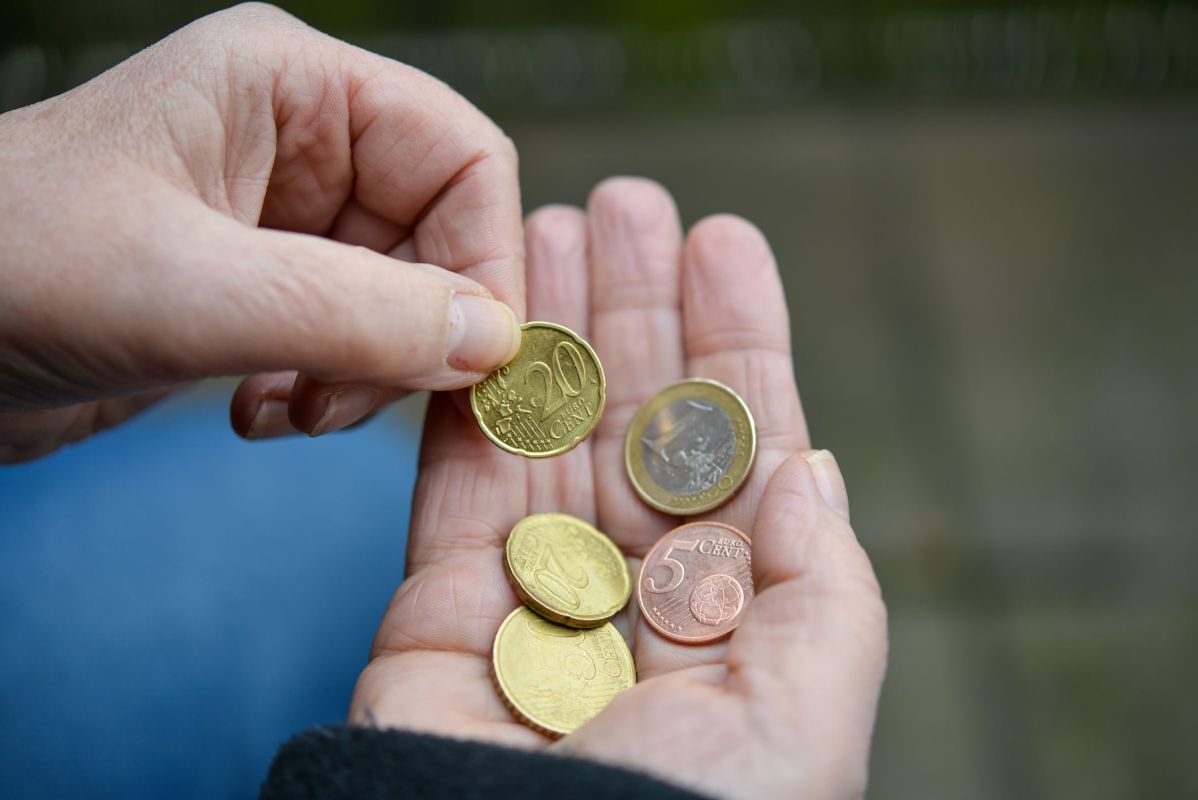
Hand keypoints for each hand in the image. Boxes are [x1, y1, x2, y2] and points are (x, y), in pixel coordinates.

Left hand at [0, 3, 522, 462]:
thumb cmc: (12, 269)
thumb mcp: (192, 290)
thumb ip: (356, 314)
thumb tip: (495, 343)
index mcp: (295, 89)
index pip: (463, 157)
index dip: (485, 259)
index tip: (473, 360)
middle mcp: (302, 144)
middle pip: (442, 239)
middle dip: (413, 335)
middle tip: (347, 402)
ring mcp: (283, 220)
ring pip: (404, 303)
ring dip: (366, 376)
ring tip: (290, 413)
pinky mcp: (262, 291)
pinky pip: (351, 342)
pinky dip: (327, 392)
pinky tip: (260, 414)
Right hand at [351, 178, 887, 799]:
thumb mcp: (807, 720)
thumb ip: (825, 591)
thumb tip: (813, 468)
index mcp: (736, 620)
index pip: (740, 453)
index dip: (736, 344)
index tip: (725, 244)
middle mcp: (638, 596)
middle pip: (641, 420)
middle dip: (639, 310)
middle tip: (628, 202)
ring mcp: (537, 591)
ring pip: (551, 429)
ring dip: (555, 325)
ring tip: (553, 219)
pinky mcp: (442, 600)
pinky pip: (461, 473)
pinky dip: (476, 390)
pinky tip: (492, 310)